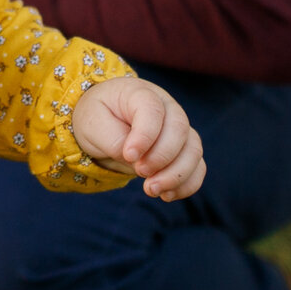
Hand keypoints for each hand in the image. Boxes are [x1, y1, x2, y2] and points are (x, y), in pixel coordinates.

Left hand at [73, 77, 205, 199]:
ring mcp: (179, 128)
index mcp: (140, 93)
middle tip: (139, 172)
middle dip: (162, 157)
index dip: (145, 135)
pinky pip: (197, 166)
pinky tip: (167, 195)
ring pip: (193, 149)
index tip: (129, 155)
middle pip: (179, 128)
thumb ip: (113, 138)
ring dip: (177, 175)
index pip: (152, 110)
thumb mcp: (93, 123)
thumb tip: (135, 159)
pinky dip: (187, 184)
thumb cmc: (97, 117)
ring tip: (151, 189)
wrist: (104, 122)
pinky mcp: (183, 149)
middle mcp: (166, 107)